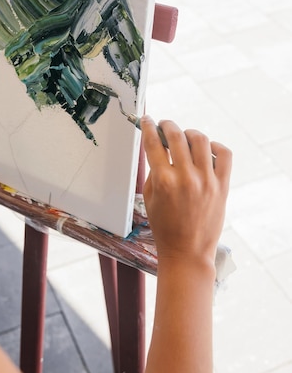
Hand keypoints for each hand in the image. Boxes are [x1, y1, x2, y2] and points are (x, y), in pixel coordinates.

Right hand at [140, 116, 231, 267]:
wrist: (187, 252)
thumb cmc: (165, 227)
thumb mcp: (150, 197)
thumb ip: (154, 170)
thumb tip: (159, 148)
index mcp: (163, 181)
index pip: (153, 143)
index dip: (148, 127)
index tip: (147, 120)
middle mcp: (185, 178)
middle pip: (177, 136)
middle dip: (167, 125)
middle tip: (164, 126)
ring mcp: (206, 181)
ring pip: (200, 140)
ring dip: (189, 133)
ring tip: (184, 137)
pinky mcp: (222, 186)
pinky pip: (224, 154)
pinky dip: (215, 146)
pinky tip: (206, 150)